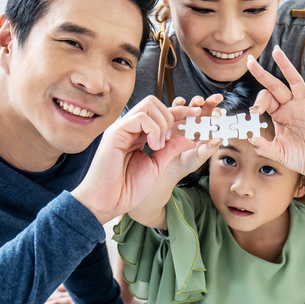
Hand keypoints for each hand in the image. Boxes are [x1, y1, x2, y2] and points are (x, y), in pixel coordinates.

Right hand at [34, 285, 91, 303]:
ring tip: (41, 299)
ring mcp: (80, 291)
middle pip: (57, 303)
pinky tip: (59, 288)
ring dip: (52, 297)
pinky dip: (64, 287)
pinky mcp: (86, 285)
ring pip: (62, 294)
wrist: (120, 289)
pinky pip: (72, 286)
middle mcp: (76, 299)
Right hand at [72, 96, 199, 223]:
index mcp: (138, 135)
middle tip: (171, 137)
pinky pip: (141, 118)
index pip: (159, 114)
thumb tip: (189, 139)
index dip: (178, 111)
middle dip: (170, 115)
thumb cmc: (128, 188)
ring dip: (162, 123)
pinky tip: (153, 146)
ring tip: (160, 145)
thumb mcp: (157, 166)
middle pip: (153, 102)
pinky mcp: (115, 132)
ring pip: (148, 105)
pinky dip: (153, 129)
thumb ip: (171, 150)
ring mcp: (122, 128)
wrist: (108, 201)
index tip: (195, 113)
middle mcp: (129, 128)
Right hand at [166, 94, 222, 177]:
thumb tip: (219, 139)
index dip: (218, 115)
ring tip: (199, 101)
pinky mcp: (172, 119)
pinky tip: (181, 102)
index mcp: (206, 130)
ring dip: (196, 101)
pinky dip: (177, 103)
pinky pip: (175, 108)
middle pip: (205, 108)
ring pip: (191, 106)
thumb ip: (209, 149)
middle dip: (211, 102)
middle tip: (216, 98)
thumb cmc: (188, 162)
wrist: (169, 167)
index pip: (214, 120)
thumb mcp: (200, 157)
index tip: (219, 114)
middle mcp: (196, 123)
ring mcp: (184, 120)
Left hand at [246, 46, 304, 180]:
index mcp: (279, 115)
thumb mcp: (279, 154)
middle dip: (262, 74)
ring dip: (285, 66)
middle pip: (275, 86)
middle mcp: (291, 106)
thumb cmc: (301, 158)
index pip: (265, 101)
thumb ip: (265, 147)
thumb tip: (251, 140)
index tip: (255, 112)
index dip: (258, 103)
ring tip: (276, 51)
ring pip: (294, 81)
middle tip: (250, 61)